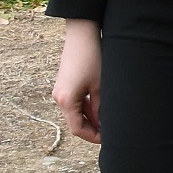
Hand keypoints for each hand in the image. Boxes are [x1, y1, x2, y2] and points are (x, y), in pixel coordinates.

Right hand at [52, 20, 102, 144]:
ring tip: (110, 120)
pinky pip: (77, 102)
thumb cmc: (92, 57)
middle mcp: (60, 98)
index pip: (78, 129)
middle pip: (76, 122)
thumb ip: (101, 107)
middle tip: (112, 132)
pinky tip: (102, 107)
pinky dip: (88, 107)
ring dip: (92, 118)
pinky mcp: (66, 84)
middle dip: (93, 129)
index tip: (109, 139)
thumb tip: (105, 124)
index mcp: (66, 101)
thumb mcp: (100, 85)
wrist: (82, 33)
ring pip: (77, 112)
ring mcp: (62, 91)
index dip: (94, 137)